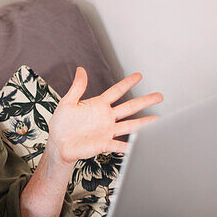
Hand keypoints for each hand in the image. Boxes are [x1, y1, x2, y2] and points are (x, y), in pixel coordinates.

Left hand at [47, 67, 162, 164]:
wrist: (58, 144)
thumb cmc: (61, 124)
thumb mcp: (67, 102)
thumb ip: (77, 87)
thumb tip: (80, 70)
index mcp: (98, 105)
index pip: (116, 91)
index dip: (127, 84)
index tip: (139, 76)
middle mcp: (106, 117)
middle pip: (129, 107)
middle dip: (144, 101)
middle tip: (159, 96)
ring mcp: (107, 130)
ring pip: (130, 125)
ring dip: (144, 123)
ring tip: (157, 119)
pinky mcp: (104, 143)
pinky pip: (119, 145)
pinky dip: (129, 146)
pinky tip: (140, 145)